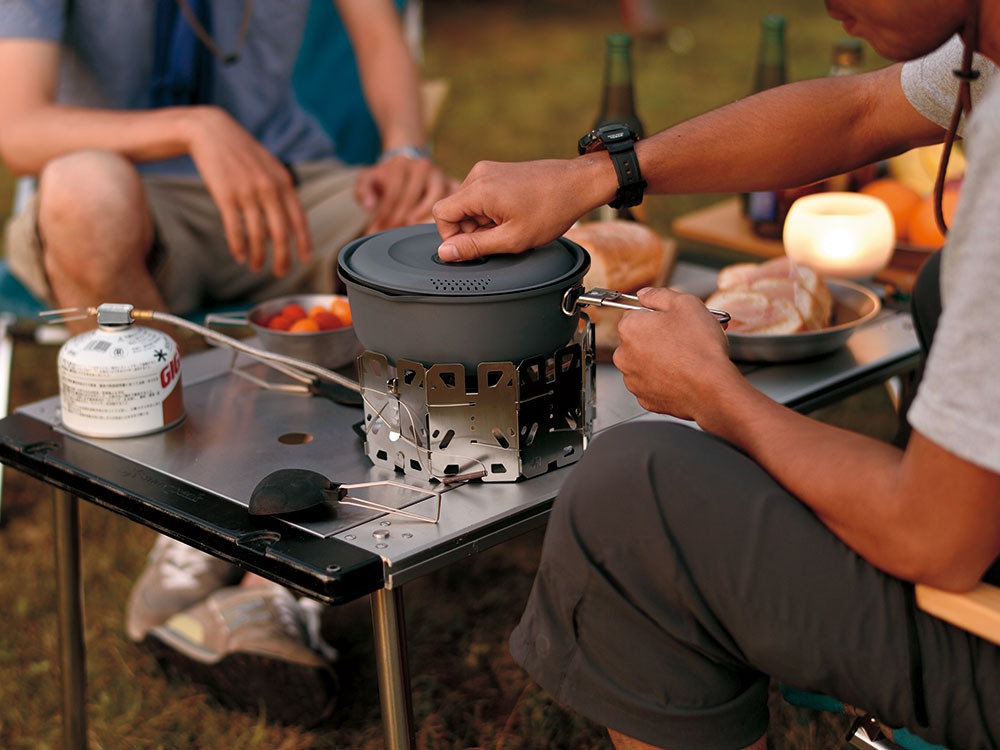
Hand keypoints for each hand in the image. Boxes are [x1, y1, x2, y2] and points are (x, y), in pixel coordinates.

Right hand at [185, 106, 310, 276]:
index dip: (304, 242)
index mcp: (284, 182)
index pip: (299, 219)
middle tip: (279, 273)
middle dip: (282, 258)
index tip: (305, 260)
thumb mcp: (269, 167)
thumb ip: (280, 191)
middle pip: (280, 233)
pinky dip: (238, 246)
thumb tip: (285, 222)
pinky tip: (239, 256)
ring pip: (257, 235)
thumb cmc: (241, 152)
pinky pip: (235, 229)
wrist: (211, 132)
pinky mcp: (226, 196)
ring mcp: (248, 193)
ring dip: (258, 256)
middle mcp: (269, 189)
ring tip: (255, 267)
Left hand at [355, 154, 457, 232]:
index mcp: (399, 165)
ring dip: (422, 216)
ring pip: (433, 197)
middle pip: (410, 197)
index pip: (393, 193)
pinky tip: (439, 223)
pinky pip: (452, 197)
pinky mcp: (451, 182)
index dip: (385, 213)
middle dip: (400, 219)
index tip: (380, 228)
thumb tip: (370, 205)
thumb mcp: (368, 179)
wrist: (406, 162)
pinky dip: (447, 210)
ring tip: (413, 227)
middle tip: (392, 233)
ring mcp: (438, 174)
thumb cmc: (386, 176)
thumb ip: (363, 191)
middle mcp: (421, 166)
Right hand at [432, 157, 603, 260]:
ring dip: (483, 222)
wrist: (577, 183)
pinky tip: (513, 215)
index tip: (473, 247)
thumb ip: (474, 247)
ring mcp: (488, 170)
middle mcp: (479, 174)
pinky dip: (491, 211)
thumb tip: (446, 252)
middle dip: (472, 230)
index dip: (452, 237)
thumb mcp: (512, 238)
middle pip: (455, 210)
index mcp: (479, 189)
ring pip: (468, 205)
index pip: (440, 214)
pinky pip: (481, 196)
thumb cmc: (551, 209)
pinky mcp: (497, 170)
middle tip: (500, 238)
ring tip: (511, 225)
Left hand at [612, 287, 739, 419]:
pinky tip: (682, 374)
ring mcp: (633, 379)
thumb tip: (645, 294)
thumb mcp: (685, 304)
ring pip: (645, 362)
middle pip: (639, 339)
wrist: (712, 387)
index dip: (657, 315)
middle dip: (658, 337)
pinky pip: (652, 383)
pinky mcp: (645, 397)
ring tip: (686, 358)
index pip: (635, 314)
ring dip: (660, 358)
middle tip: (683, 338)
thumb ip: (659, 295)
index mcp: (630, 328)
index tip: (672, 320)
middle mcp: (624, 355)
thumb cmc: (700, 348)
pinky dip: (664, 379)